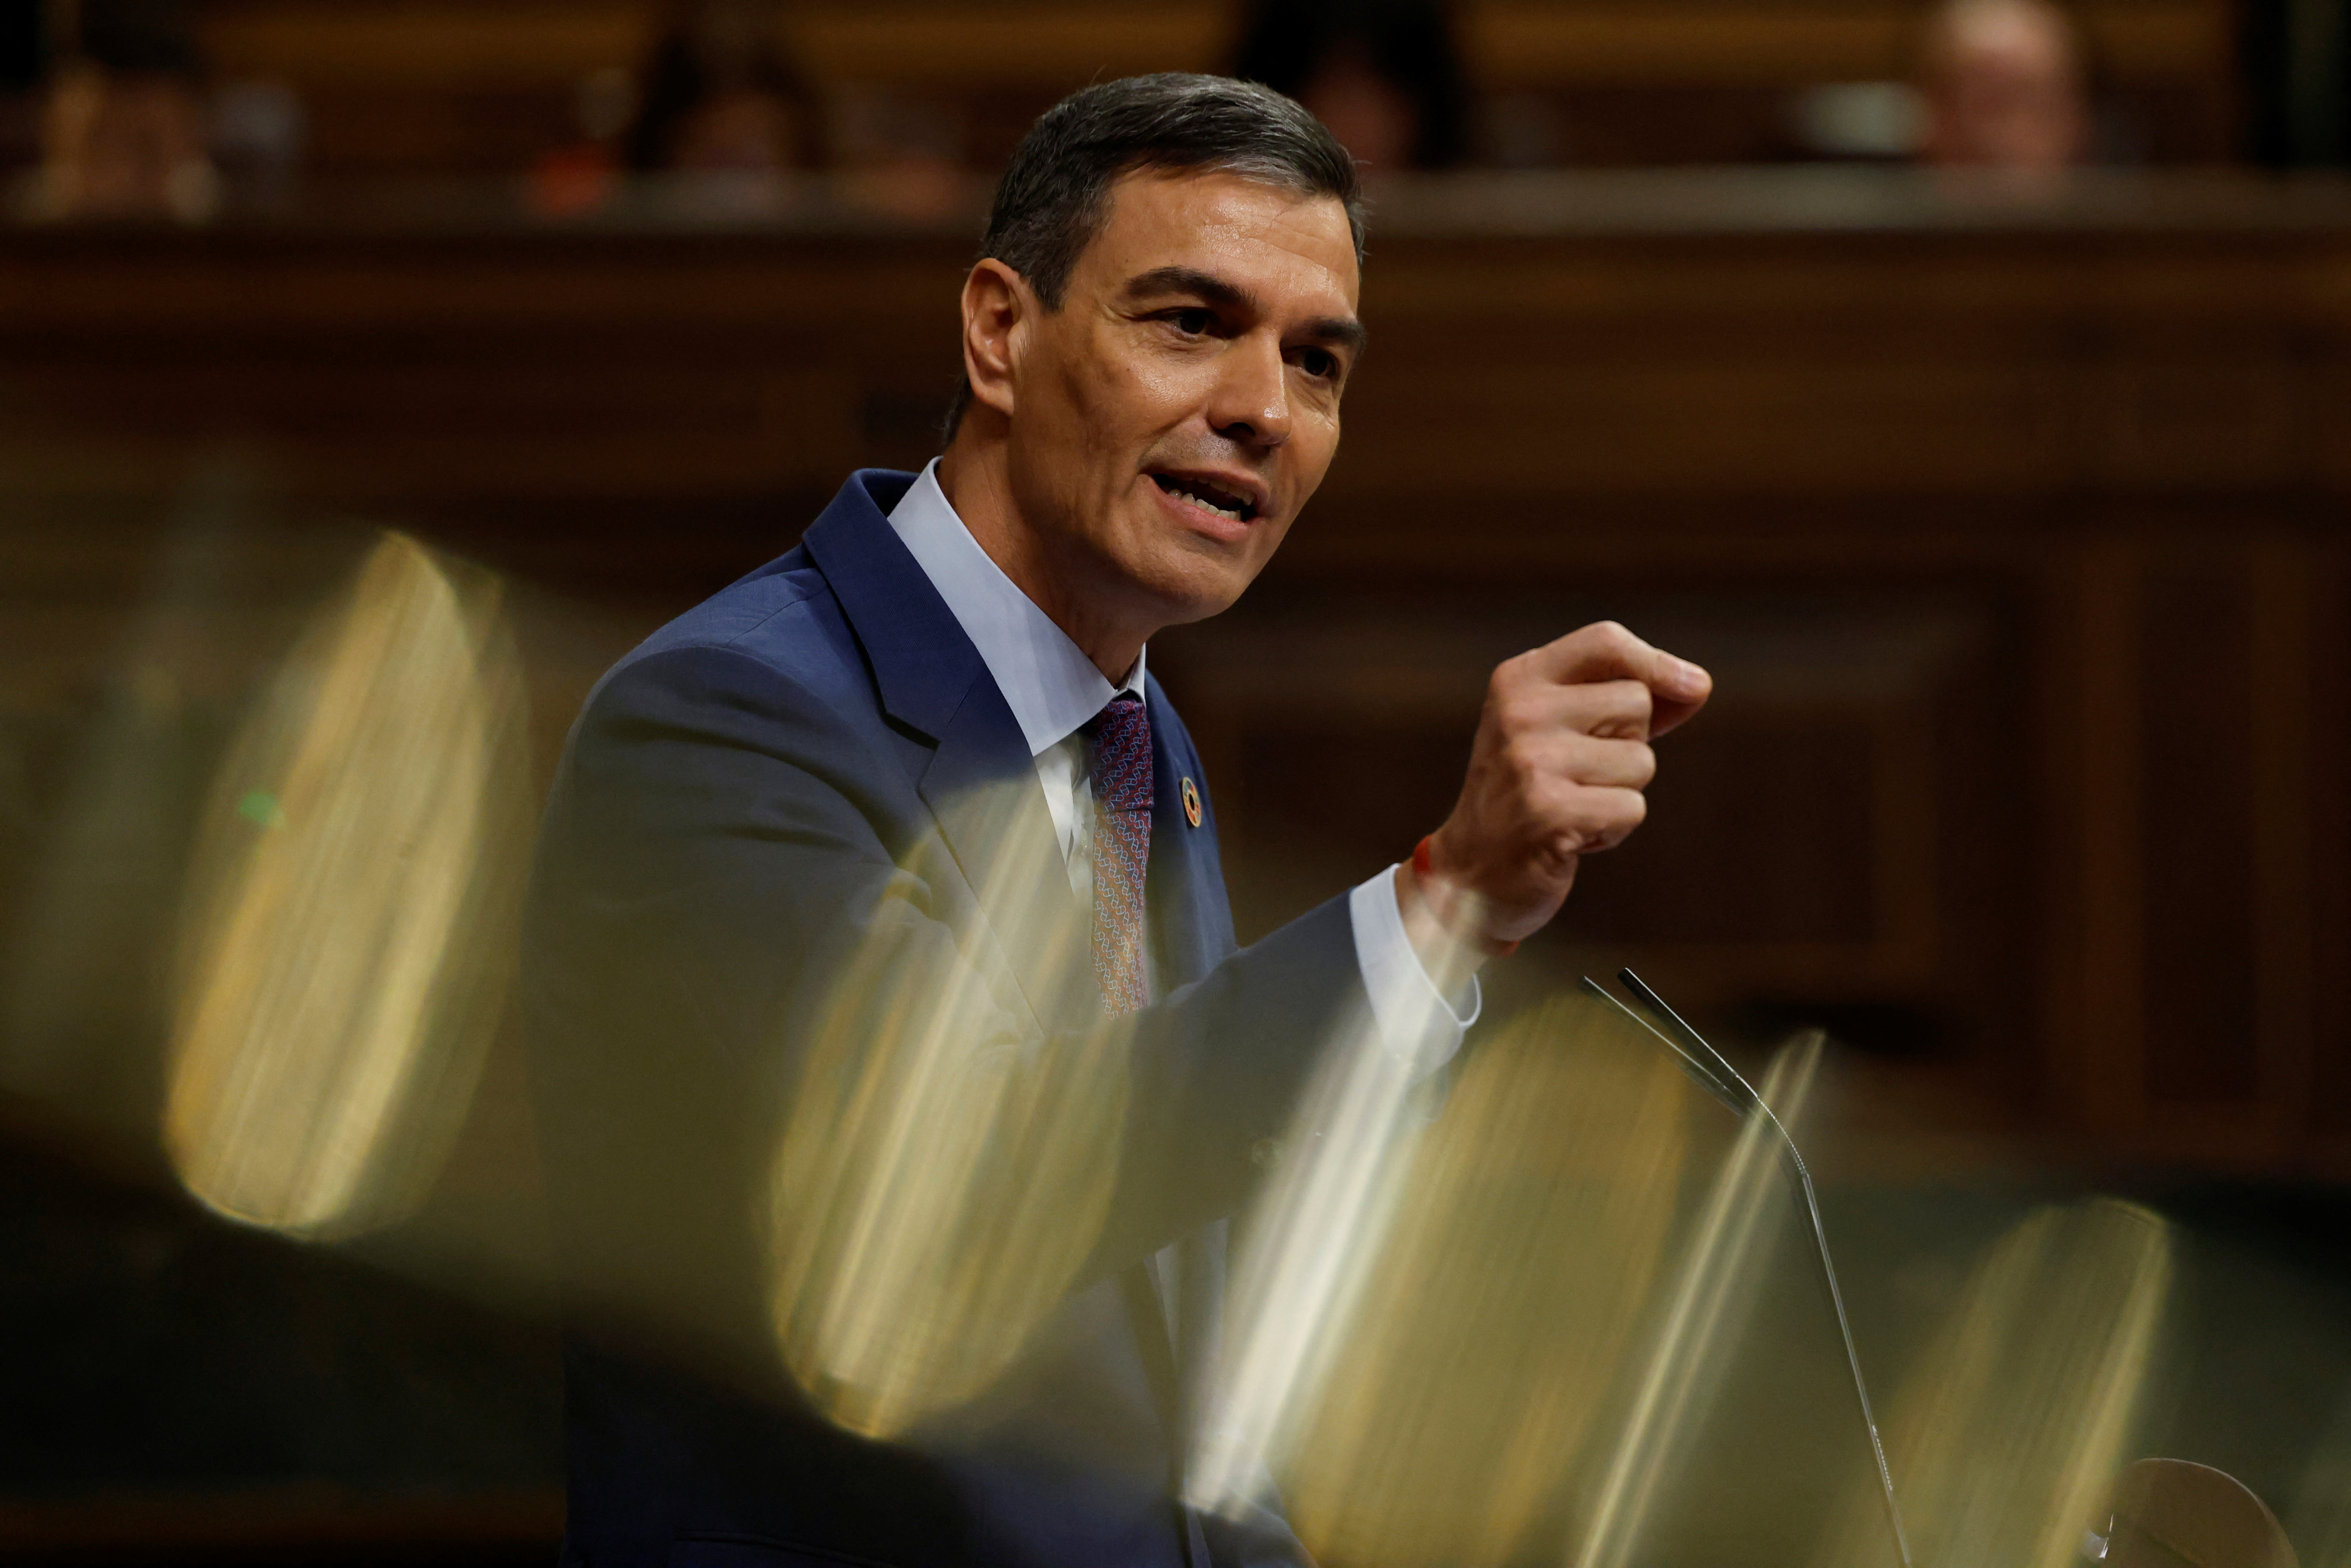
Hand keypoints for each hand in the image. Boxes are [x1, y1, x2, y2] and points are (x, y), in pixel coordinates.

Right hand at [1400, 621, 1710, 966]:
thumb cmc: (1527, 795)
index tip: (1694, 688)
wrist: (1470, 876)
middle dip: (1630, 742)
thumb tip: (1697, 685)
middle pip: (1636, 702)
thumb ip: (1621, 702)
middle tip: (1581, 772)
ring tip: (1573, 804)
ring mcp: (1531, 761)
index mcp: (1518, 680)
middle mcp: (1520, 711)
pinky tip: (1572, 835)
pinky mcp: (1548, 812)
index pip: (1605, 642)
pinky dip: (1613, 829)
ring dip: (1621, 792)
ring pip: (1641, 760)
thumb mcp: (1558, 730)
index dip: (1658, 662)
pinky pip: (1632, 807)